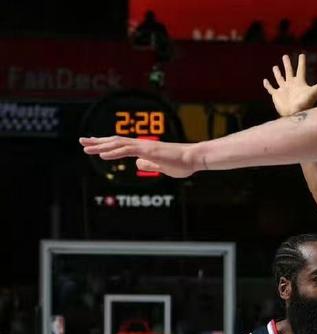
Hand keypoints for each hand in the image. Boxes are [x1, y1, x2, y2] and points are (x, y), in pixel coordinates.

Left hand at [79, 137, 196, 177]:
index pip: (121, 145)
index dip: (106, 145)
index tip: (94, 145)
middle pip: (115, 141)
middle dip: (97, 142)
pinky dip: (112, 152)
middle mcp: (141, 145)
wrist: (193, 158)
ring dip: (100, 146)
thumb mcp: (161, 167)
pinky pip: (126, 150)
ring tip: (86, 147)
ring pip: (117, 144)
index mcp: (144, 149)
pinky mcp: (147, 151)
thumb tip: (136, 164)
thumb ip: (148, 164)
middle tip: (82, 142)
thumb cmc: (181, 163)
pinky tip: (101, 155)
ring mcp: (143, 147)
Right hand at [263, 54, 316, 117]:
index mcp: (299, 82)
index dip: (301, 62)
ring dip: (277, 73)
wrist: (295, 114)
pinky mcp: (276, 95)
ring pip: (279, 79)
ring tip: (275, 67)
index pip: (301, 69)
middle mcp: (291, 85)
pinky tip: (265, 81)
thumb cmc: (306, 104)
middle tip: (285, 56)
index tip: (302, 55)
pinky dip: (267, 85)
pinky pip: (270, 89)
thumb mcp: (316, 91)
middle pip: (289, 71)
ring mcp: (283, 90)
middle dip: (287, 64)